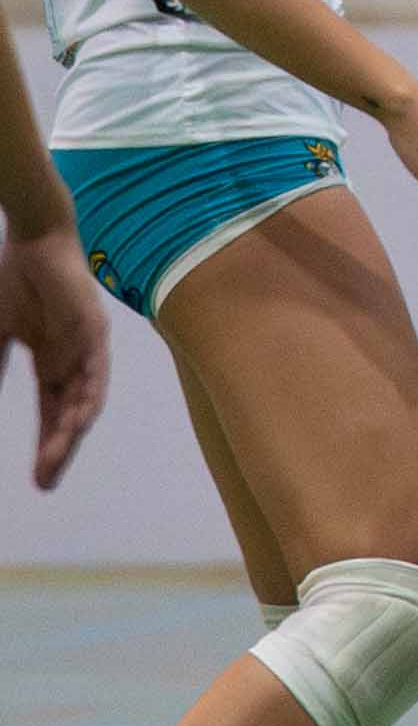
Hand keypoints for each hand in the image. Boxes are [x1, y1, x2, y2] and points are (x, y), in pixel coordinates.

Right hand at [1, 226, 105, 487]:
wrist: (32, 243)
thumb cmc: (12, 286)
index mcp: (51, 365)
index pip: (51, 417)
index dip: (45, 447)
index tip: (38, 482)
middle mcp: (73, 362)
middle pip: (70, 417)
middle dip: (58, 450)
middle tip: (45, 483)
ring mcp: (87, 347)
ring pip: (86, 400)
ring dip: (72, 431)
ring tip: (56, 459)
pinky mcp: (95, 330)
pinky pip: (97, 370)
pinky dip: (89, 396)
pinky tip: (79, 421)